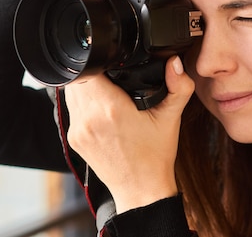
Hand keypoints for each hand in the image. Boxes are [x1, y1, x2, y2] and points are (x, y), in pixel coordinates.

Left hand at [64, 55, 194, 212]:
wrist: (141, 190)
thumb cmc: (155, 155)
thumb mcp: (172, 116)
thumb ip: (179, 85)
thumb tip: (175, 62)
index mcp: (111, 108)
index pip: (90, 69)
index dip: (99, 61)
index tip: (113, 63)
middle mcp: (89, 118)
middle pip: (78, 78)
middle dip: (93, 73)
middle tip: (113, 77)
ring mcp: (78, 130)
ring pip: (71, 93)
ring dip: (86, 87)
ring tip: (108, 92)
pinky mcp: (74, 139)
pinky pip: (73, 110)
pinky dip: (84, 104)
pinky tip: (102, 109)